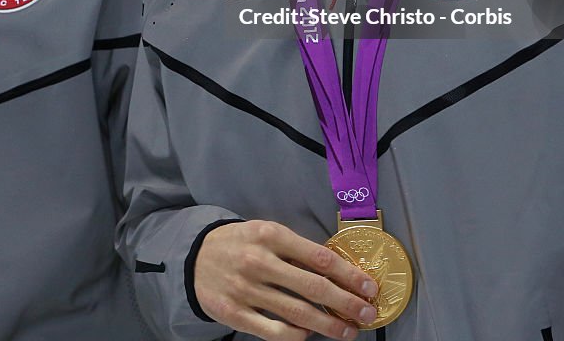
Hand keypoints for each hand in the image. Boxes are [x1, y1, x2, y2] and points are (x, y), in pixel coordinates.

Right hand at [194, 220, 378, 340]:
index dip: (348, 274)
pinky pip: (275, 332)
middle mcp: (259, 261)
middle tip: (368, 314)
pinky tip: (310, 334)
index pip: (319, 257)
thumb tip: (339, 272)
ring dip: (329, 326)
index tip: (369, 287)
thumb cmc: (240, 243)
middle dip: (346, 304)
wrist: (194, 256)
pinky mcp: (234, 313)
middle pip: (313, 287)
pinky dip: (297, 336)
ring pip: (298, 314)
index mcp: (269, 234)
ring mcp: (246, 289)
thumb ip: (295, 249)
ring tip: (348, 331)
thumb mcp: (265, 232)